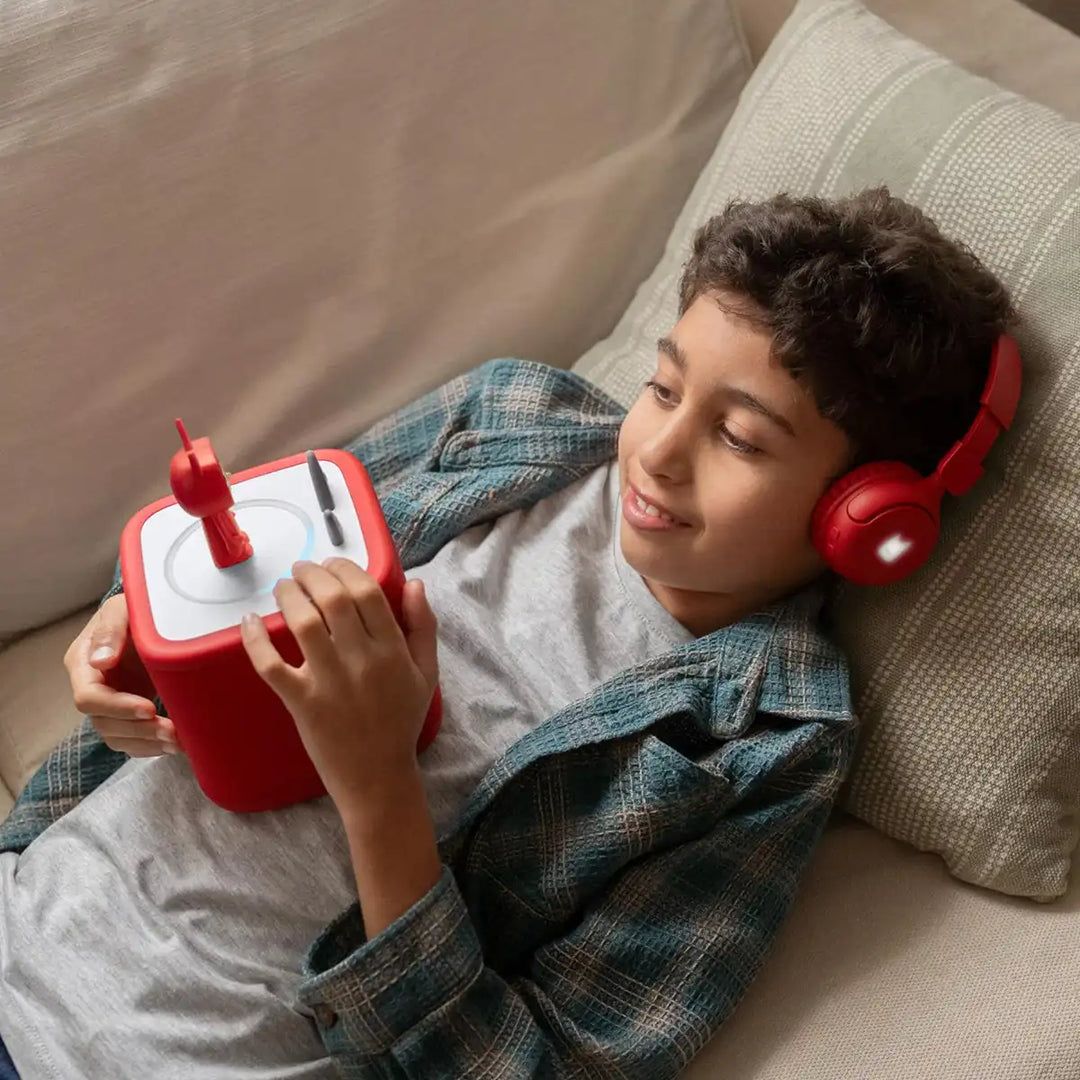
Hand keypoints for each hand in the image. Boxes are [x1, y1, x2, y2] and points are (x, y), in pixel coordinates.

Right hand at [65, 594, 180, 756]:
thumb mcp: (122, 609)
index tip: (149, 708)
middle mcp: (92, 687)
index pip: (89, 697)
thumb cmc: (134, 608)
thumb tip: (100, 660)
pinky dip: (152, 746)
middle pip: (105, 723)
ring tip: (179, 741)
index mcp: (83, 664)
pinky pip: (133, 740)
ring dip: (148, 743)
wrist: (152, 615)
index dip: (118, 707)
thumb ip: (111, 629)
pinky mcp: (128, 712)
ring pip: (118, 737)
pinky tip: (176, 744)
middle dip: (139, 731)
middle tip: (172, 732)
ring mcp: (110, 702)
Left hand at [239, 558, 438, 814]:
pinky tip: (250, 621)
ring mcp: (329, 682)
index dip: (345, 569)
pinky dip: (255, 640)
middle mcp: (361, 661)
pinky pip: (271, 665)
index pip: (367, 592)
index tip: (332, 564)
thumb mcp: (426, 673)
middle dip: (313, 574)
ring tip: (283, 587)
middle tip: (302, 570)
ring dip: (289, 595)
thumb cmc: (400, 722)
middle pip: (333, 598)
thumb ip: (423, 627)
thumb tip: (414, 583)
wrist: (378, 777)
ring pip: (303, 622)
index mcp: (393, 650)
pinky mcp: (301, 702)